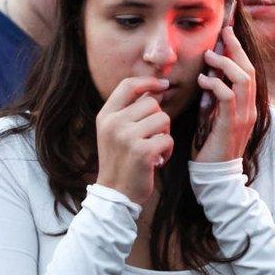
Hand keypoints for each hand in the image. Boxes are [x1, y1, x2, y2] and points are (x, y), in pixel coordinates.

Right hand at [95, 77, 173, 203]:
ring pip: (163, 119)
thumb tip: (156, 89)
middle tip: (150, 137)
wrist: (115, 193)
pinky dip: (168, 150)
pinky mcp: (142, 151)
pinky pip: (168, 139)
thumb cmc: (120, 160)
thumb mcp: (114, 132)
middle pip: (152, 103)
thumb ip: (129, 111)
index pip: (128, 85)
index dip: (148, 81)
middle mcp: (114, 123)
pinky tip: (157, 160)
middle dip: (158, 118)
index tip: (163, 85)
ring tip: (153, 148)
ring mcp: (127, 137)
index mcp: (106, 116)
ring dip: (164, 134)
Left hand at [195, 26, 256, 162]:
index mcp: (248, 105)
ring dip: (225, 64)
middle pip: (249, 70)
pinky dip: (216, 84)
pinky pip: (228, 97)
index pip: (248, 71)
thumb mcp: (215, 116)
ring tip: (209, 57)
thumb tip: (208, 78)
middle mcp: (250, 108)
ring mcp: (243, 116)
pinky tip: (203, 81)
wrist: (216, 173)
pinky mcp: (231, 124)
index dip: (240, 51)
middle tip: (224, 33)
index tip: (228, 33)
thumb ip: (216, 98)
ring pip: (242, 79)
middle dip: (237, 49)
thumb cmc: (212, 144)